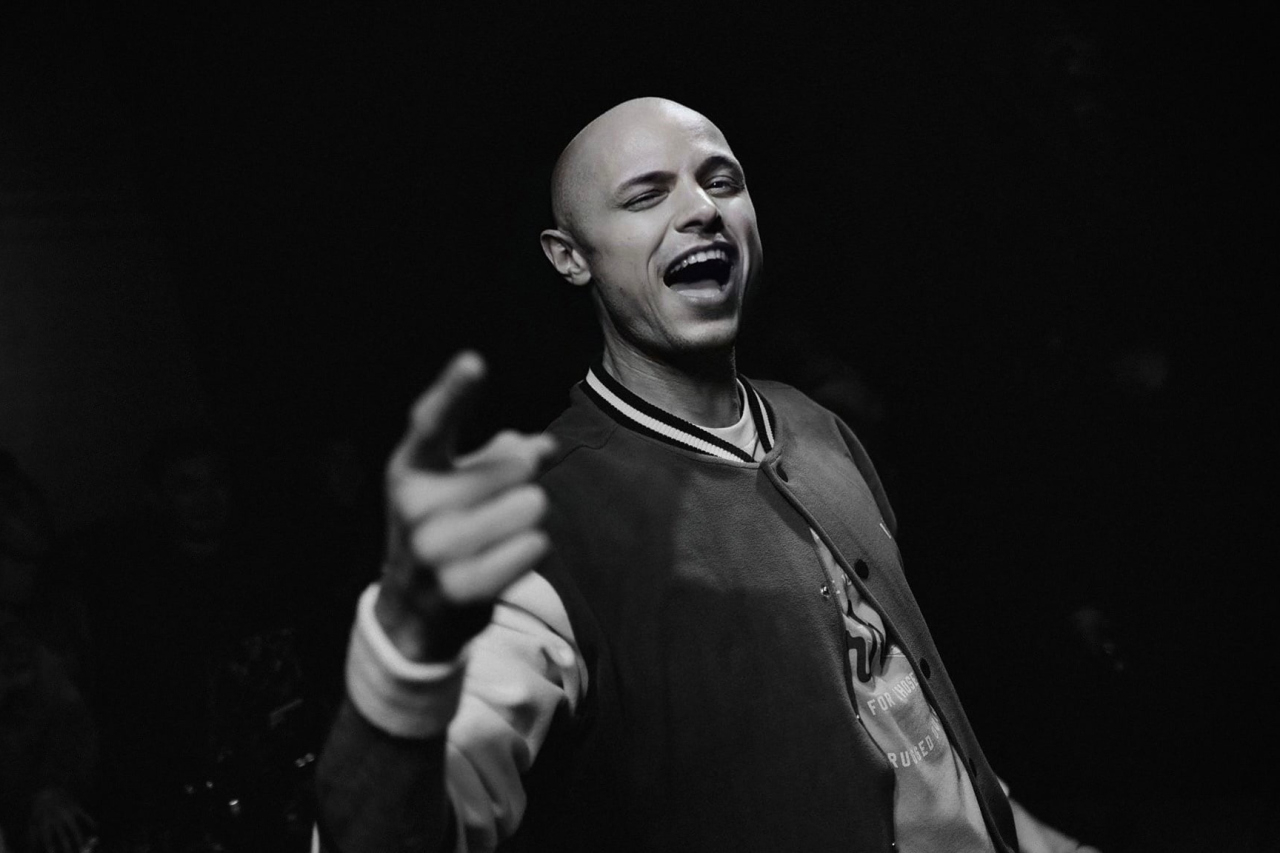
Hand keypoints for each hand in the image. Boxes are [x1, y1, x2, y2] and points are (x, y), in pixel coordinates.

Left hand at [27, 787, 94, 852]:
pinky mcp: (75, 807)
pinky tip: (95, 828)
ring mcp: (67, 813)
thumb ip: (33, 836)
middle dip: (67, 848)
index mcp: (45, 823)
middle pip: (63, 837)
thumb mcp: (33, 822)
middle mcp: (57, 819)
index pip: (48, 839)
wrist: (49, 791)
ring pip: (75, 829)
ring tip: (83, 847)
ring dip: (80, 840)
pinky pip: (84, 816)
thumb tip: (32, 849)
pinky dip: (91, 822)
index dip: (51, 847)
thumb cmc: (40, 810)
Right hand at [376, 351, 556, 661]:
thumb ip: (502, 455)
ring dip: (532, 518)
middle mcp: (414, 505)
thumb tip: (542, 448)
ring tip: (501, 534)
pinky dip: (531, 548)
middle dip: (525, 483)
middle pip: (517, 468)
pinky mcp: (459, 587)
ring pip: (532, 506)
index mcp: (410, 468)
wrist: (414, 611)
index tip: (474, 363)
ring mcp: (432, 550)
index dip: (454, 391)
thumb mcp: (460, 483)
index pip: (432, 422)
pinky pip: (534, 547)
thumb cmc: (446, 526)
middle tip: (497, 506)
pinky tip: (505, 558)